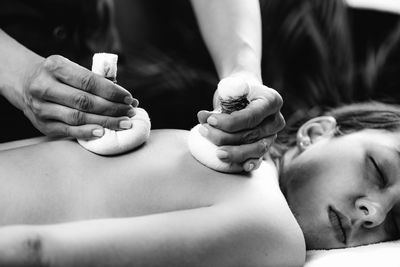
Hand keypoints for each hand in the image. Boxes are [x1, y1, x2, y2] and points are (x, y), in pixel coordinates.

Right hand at [19, 55, 137, 138]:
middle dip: (112, 108)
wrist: (24, 82)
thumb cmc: (57, 75)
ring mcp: (41, 107)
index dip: (112, 91)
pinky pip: (68, 130)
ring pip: (78, 117)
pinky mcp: (42, 124)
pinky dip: (87, 132)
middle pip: (85, 101)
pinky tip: (103, 132)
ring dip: (105, 121)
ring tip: (123, 123)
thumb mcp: (70, 68)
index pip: (89, 81)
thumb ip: (94, 80)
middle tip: (130, 113)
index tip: (128, 98)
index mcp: (55, 66)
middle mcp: (44, 86)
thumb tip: (125, 97)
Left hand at [197, 77, 284, 171]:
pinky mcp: (265, 146)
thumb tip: (202, 116)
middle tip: (204, 131)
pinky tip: (240, 166)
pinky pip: (258, 158)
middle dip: (225, 136)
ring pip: (256, 149)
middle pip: (251, 134)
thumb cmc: (236, 90)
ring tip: (217, 153)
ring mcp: (272, 135)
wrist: (246, 96)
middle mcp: (276, 120)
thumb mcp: (230, 89)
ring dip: (235, 153)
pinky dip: (249, 163)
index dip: (230, 122)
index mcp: (271, 101)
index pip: (251, 117)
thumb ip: (218, 103)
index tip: (210, 120)